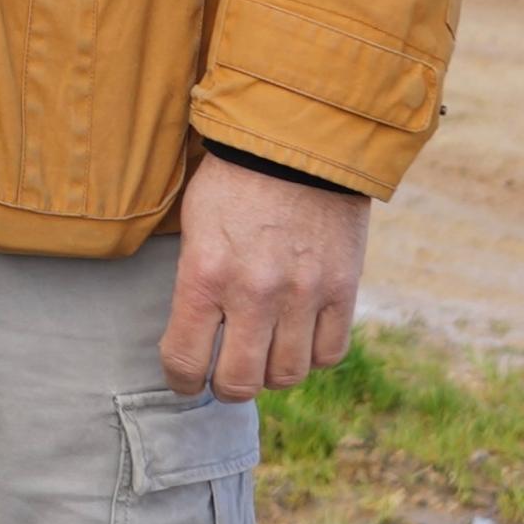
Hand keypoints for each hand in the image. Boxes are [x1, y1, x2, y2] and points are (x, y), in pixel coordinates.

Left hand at [158, 153, 366, 399]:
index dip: (181, 380)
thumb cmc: (234, 178)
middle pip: (239, 383)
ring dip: (271, 373)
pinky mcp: (343, 289)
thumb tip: (196, 334)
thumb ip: (195, 281)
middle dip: (226, 386)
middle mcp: (254, 293)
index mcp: (205, 274)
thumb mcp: (194, 224)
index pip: (185, 361)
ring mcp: (303, 294)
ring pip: (287, 375)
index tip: (184, 378)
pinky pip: (329, 353)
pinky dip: (313, 355)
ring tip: (265, 354)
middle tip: (225, 375)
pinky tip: (300, 337)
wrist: (299, 137)